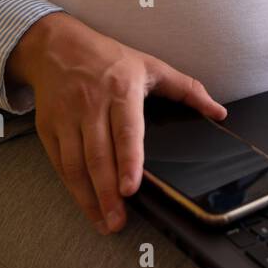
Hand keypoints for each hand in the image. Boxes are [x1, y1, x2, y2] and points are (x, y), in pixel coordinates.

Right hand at [5, 12, 226, 233]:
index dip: (128, 161)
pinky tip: (85, 204)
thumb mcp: (151, 66)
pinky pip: (59, 163)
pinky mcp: (49, 127)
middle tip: (119, 221)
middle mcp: (91, 104)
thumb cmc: (109, 58)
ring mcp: (67, 117)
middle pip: (98, 156)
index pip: (126, 131)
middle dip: (108, 193)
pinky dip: (71, 187)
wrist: (57, 46)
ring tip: (105, 221)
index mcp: (120, 89)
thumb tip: (219, 111)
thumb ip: (187, 89)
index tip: (132, 188)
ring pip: (76, 164)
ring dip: (89, 197)